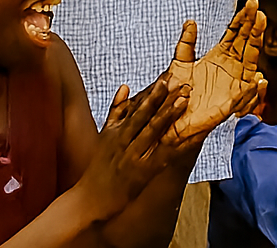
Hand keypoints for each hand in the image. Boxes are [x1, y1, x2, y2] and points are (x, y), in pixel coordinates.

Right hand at [76, 78, 189, 219]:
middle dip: (161, 98)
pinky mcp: (141, 174)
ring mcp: (132, 157)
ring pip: (152, 132)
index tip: (166, 76)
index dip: (152, 92)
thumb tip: (126, 86)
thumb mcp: (104, 136)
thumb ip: (116, 111)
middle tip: (178, 81)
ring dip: (168, 115)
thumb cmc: (98, 167)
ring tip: (183, 100)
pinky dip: (174, 145)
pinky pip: (160, 156)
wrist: (88, 201)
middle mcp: (123, 142)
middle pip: (144, 116)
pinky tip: (188, 136)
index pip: (135, 108)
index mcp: (115, 131)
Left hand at [164, 0, 267, 142]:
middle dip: (253, 23)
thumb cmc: (178, 93)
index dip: (243, 19)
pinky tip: (257, 74)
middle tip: (256, 7)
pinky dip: (254, 84)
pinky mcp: (234, 100)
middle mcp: (231, 66)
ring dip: (256, 39)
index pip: (236, 34)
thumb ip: (186, 43)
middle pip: (247, 40)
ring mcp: (235, 81)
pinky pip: (247, 91)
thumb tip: (190, 22)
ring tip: (260, 23)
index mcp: (220, 57)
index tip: (250, 4)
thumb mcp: (179, 63)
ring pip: (251, 57)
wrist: (173, 118)